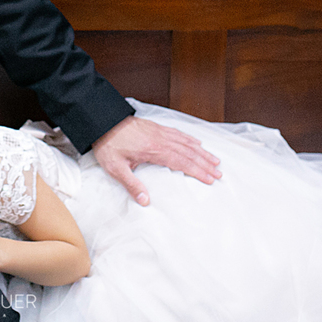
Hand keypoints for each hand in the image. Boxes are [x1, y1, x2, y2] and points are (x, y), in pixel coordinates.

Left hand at [92, 115, 221, 205]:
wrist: (101, 121)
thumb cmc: (108, 144)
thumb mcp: (115, 168)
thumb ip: (131, 184)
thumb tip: (145, 201)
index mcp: (153, 150)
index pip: (181, 162)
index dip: (197, 171)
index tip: (210, 179)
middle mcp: (160, 139)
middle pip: (188, 152)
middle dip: (205, 164)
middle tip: (219, 173)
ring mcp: (159, 132)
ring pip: (186, 142)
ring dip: (202, 152)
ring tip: (215, 160)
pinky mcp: (156, 127)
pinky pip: (178, 133)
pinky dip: (190, 139)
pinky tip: (197, 143)